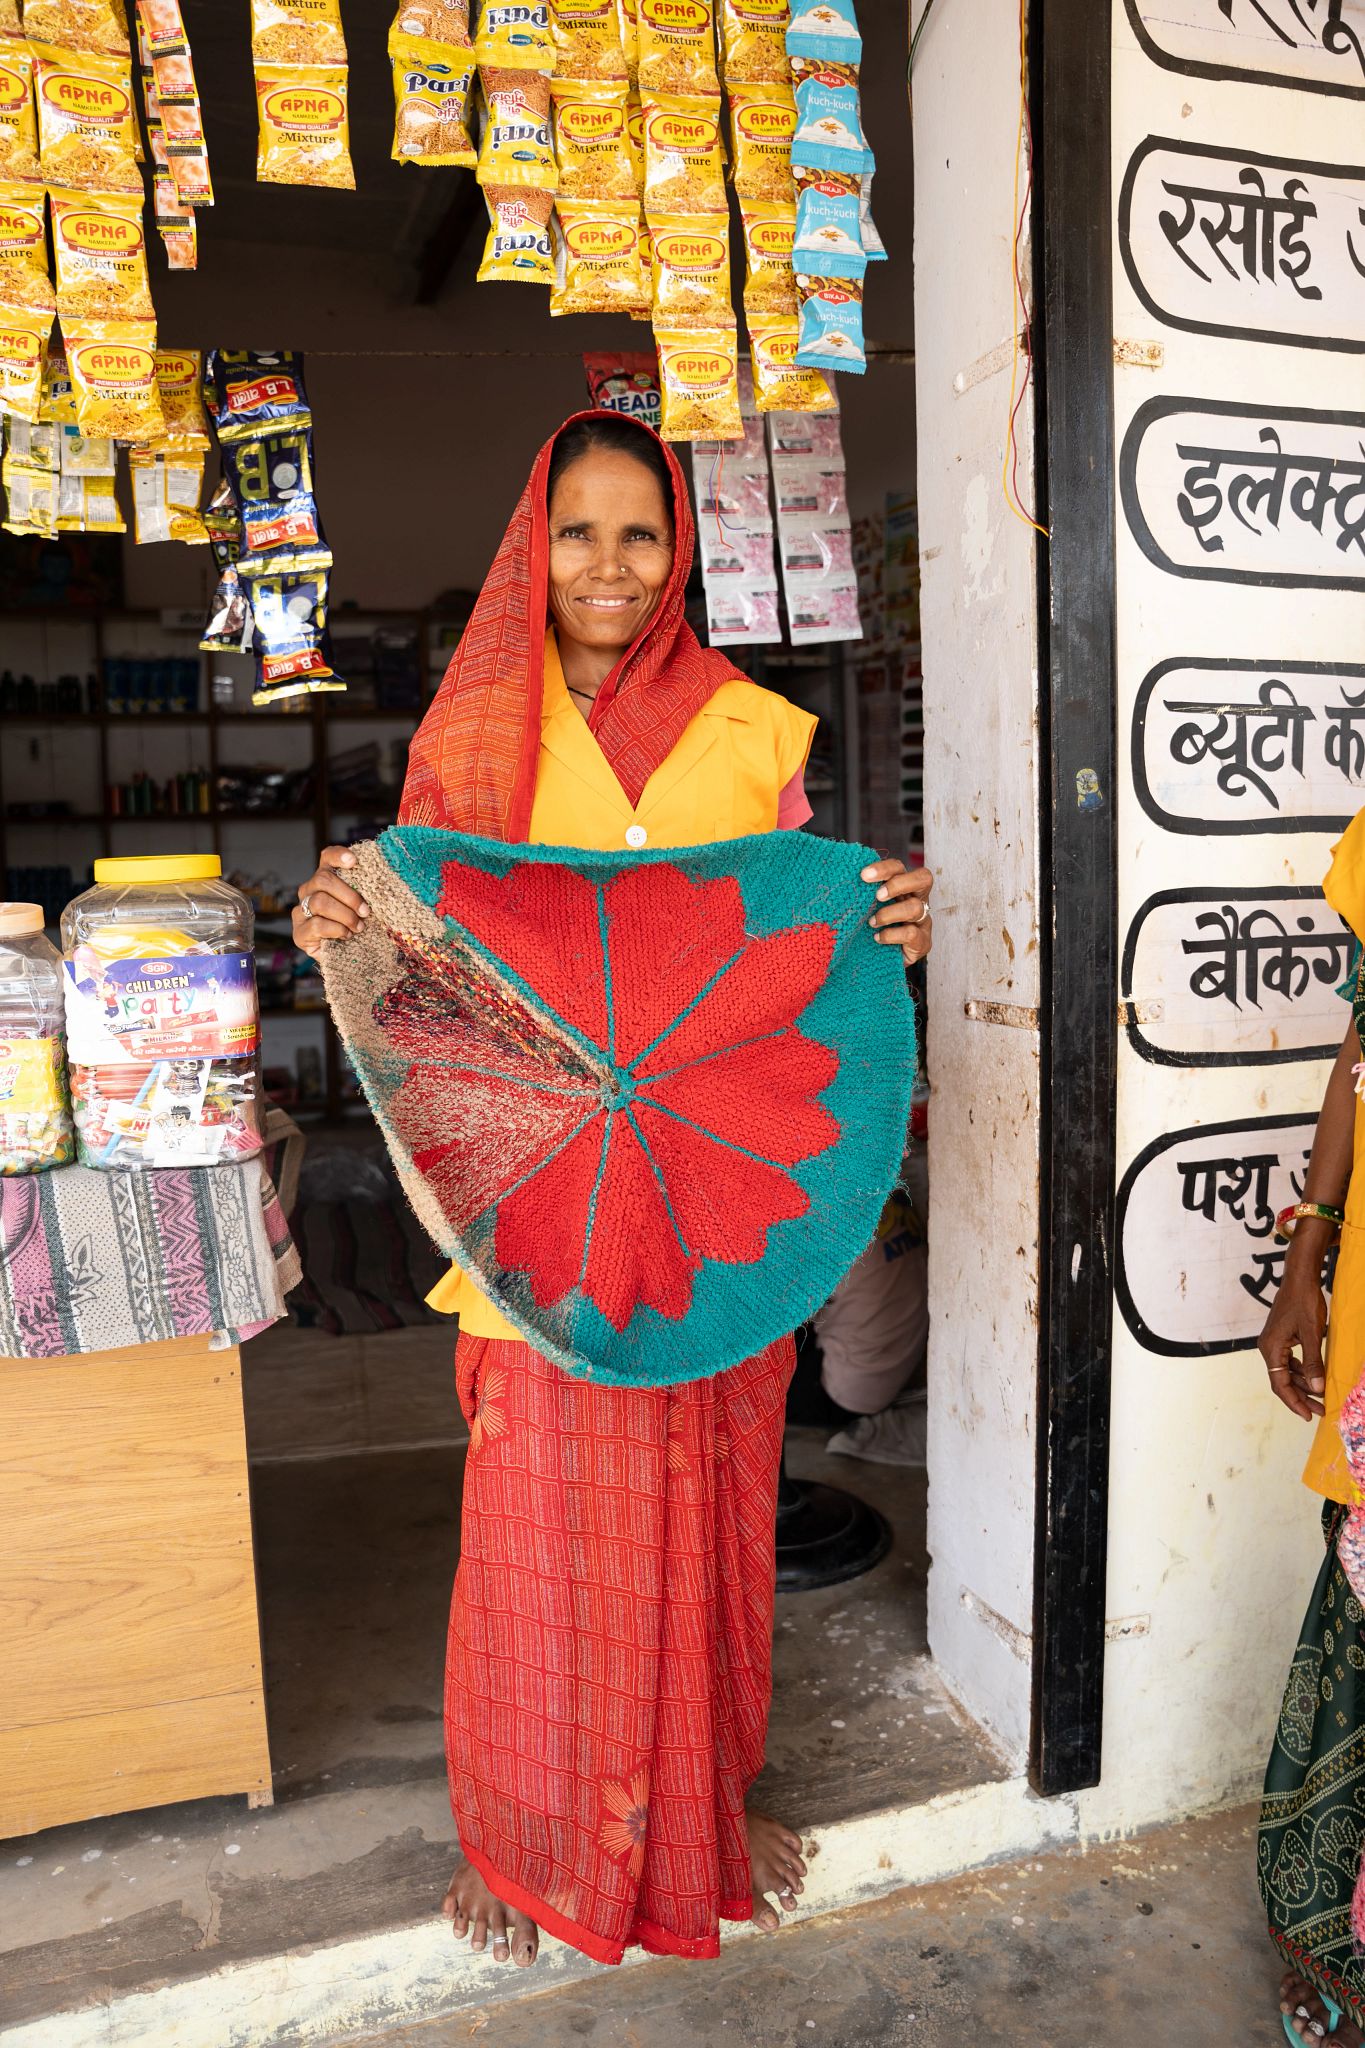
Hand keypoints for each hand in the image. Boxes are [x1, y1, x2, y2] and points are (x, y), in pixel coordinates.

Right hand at [291, 846, 368, 960]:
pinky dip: (337, 930)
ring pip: (320, 901)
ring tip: (358, 927)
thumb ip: (365, 893)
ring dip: (345, 915)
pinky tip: (346, 935)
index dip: (338, 856)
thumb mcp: (363, 907)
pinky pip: (317, 924)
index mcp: (326, 879)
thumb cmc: (357, 927)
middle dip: (349, 896)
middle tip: (366, 911)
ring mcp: (301, 911)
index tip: (354, 861)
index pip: (327, 857)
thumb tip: (382, 883)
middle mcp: (309, 890)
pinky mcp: (299, 932)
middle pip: (323, 879)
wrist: (347, 958)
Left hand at [862, 859, 932, 962]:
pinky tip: (877, 938)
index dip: (884, 868)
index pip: (900, 868)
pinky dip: (891, 935)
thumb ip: (860, 894)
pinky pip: (911, 934)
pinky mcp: (923, 942)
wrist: (876, 961)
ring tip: (871, 923)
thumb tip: (841, 878)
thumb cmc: (868, 929)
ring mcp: (922, 921)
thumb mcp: (864, 908)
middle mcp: (917, 899)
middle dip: (898, 885)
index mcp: (902, 886)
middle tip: (877, 896)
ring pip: (915, 908)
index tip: (863, 876)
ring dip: (889, 914)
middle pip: (923, 879)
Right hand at [1258, 1272, 1327, 1421]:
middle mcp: (1268, 1348)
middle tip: (1319, 1410)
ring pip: (1287, 1372)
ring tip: (1320, 1397)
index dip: (1294, 1402)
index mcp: (1271, 1348)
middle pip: (1282, 1381)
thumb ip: (1313, 1363)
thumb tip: (1317, 1389)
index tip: (1308, 1415)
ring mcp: (1274, 1343)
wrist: (1300, 1278)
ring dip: (1303, 1384)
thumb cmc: (1305, 1302)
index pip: (1280, 1384)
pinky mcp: (1282, 1338)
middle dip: (1301, 1397)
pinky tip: (1315, 1376)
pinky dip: (1302, 1371)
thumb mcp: (1313, 1335)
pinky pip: (1290, 1361)